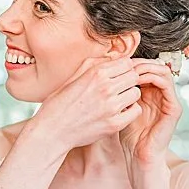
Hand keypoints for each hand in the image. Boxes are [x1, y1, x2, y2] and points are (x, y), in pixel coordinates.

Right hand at [27, 56, 141, 150]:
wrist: (52, 130)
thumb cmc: (59, 103)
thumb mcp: (73, 76)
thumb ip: (93, 64)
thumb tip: (111, 57)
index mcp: (96, 73)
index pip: (127, 62)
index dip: (124, 68)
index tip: (119, 75)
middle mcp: (105, 87)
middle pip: (134, 76)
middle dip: (128, 80)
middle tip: (119, 88)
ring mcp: (111, 106)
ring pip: (136, 93)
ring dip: (129, 96)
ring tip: (118, 101)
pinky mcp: (114, 124)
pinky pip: (135, 111)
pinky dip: (129, 111)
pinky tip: (118, 113)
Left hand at [119, 59, 181, 166]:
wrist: (138, 155)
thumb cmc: (127, 135)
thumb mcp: (122, 107)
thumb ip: (122, 91)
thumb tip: (111, 71)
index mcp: (152, 94)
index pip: (148, 69)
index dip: (135, 62)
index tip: (120, 62)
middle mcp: (162, 95)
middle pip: (156, 66)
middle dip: (141, 62)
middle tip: (127, 63)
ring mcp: (170, 101)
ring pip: (163, 71)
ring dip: (147, 67)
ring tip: (132, 70)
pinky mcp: (174, 108)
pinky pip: (166, 85)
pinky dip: (152, 77)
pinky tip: (138, 79)